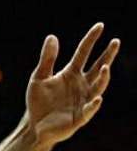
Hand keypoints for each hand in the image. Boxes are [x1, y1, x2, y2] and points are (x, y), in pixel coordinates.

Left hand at [26, 22, 118, 147]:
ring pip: (97, 87)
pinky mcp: (80, 117)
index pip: (83, 53)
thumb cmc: (38, 101)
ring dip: (102, 79)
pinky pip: (89, 110)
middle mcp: (81, 85)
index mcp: (71, 73)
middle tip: (115, 41)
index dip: (91, 40)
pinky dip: (94, 104)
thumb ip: (47, 59)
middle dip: (107, 55)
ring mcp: (82, 100)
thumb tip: (52, 36)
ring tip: (105, 67)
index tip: (100, 26)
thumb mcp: (39, 77)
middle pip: (97, 67)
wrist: (34, 125)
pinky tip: (97, 98)